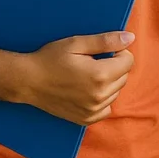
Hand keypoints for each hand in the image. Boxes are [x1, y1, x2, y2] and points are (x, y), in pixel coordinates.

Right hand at [19, 31, 135, 125]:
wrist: (28, 81)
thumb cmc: (51, 58)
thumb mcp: (77, 43)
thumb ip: (106, 41)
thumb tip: (130, 38)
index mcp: (100, 75)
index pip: (128, 61)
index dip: (119, 52)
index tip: (103, 51)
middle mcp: (99, 95)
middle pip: (124, 76)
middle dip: (114, 66)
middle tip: (93, 61)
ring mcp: (93, 110)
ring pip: (116, 91)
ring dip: (109, 82)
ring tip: (87, 75)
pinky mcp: (86, 119)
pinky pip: (107, 108)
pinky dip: (102, 99)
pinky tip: (88, 90)